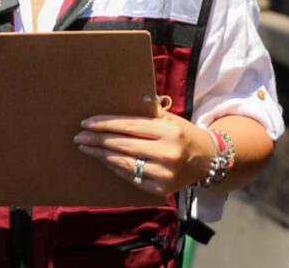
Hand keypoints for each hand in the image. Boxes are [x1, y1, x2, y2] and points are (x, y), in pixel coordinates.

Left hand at [74, 107, 215, 195]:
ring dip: (101, 155)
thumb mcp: (170, 118)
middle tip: (80, 136)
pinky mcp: (161, 190)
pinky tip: (103, 160)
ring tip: (86, 148)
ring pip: (124, 163)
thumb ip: (147, 111)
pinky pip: (131, 177)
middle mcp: (168, 153)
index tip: (87, 122)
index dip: (106, 124)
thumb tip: (119, 99)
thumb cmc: (183, 134)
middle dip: (98, 140)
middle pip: (124, 145)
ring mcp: (165, 174)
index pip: (131, 126)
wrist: (208, 160)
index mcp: (170, 131)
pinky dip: (114, 168)